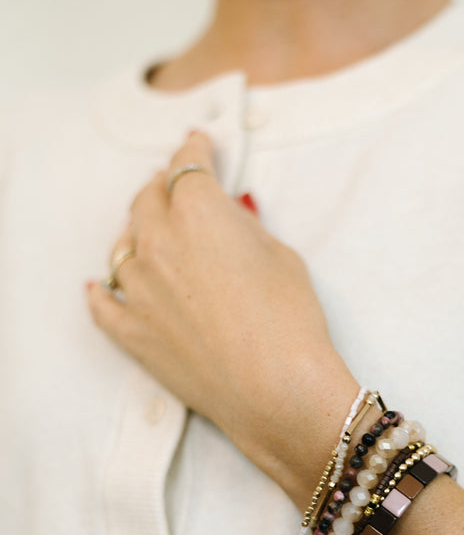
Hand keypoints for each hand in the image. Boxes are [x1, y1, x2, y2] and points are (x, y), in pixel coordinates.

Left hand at [88, 131, 359, 506]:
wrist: (278, 391)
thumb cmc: (291, 322)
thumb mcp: (281, 255)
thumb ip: (242, 226)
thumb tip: (226, 219)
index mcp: (197, 211)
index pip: (186, 165)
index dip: (194, 150)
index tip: (197, 144)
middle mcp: (157, 242)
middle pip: (147, 199)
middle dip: (163, 188)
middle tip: (174, 186)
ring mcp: (137, 288)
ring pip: (123, 246)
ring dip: (138, 236)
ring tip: (151, 238)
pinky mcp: (130, 331)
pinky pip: (102, 301)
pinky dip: (103, 290)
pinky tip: (100, 285)